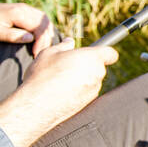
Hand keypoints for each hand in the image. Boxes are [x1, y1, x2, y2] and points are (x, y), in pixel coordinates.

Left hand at [0, 1, 55, 56]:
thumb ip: (12, 36)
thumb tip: (31, 38)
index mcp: (18, 13)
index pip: (38, 27)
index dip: (41, 42)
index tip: (35, 54)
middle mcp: (24, 8)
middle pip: (44, 23)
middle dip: (45, 39)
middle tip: (39, 53)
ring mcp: (25, 8)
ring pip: (44, 20)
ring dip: (45, 34)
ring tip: (40, 48)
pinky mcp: (24, 11)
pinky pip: (39, 19)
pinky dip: (42, 30)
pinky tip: (39, 40)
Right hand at [0, 39, 117, 146]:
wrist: (36, 104)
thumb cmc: (43, 75)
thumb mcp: (49, 52)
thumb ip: (64, 46)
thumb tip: (69, 42)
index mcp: (92, 58)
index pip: (111, 53)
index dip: (104, 52)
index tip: (95, 52)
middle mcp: (97, 75)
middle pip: (99, 67)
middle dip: (87, 65)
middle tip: (68, 65)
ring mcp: (93, 91)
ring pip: (92, 81)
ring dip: (82, 79)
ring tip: (61, 79)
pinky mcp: (87, 104)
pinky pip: (86, 93)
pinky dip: (78, 91)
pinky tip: (61, 91)